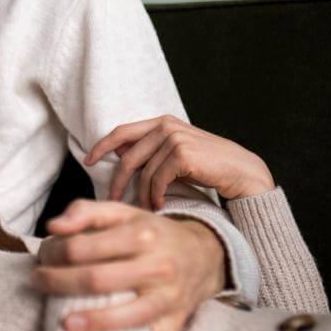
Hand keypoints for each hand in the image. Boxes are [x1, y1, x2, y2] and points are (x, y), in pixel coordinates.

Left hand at [33, 199, 225, 330]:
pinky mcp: (174, 323)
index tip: (40, 258)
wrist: (203, 256)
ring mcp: (167, 298)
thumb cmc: (151, 234)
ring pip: (126, 316)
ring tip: (62, 323)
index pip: (82, 247)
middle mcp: (158, 265)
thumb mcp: (122, 213)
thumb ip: (85, 211)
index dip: (52, 253)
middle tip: (38, 283)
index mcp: (142, 234)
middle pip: (96, 280)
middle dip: (57, 283)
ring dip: (89, 322)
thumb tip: (53, 226)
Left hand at [84, 115, 274, 209]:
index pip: (122, 131)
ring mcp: (175, 138)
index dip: (102, 146)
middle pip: (128, 157)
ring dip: (141, 195)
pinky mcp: (182, 154)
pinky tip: (159, 206)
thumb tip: (119, 155)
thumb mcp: (176, 153)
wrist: (242, 173)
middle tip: (111, 199)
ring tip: (145, 208)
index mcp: (162, 122)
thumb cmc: (208, 166)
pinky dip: (155, 196)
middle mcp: (166, 126)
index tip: (88, 160)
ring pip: (143, 173)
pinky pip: (157, 180)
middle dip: (117, 181)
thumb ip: (152, 150)